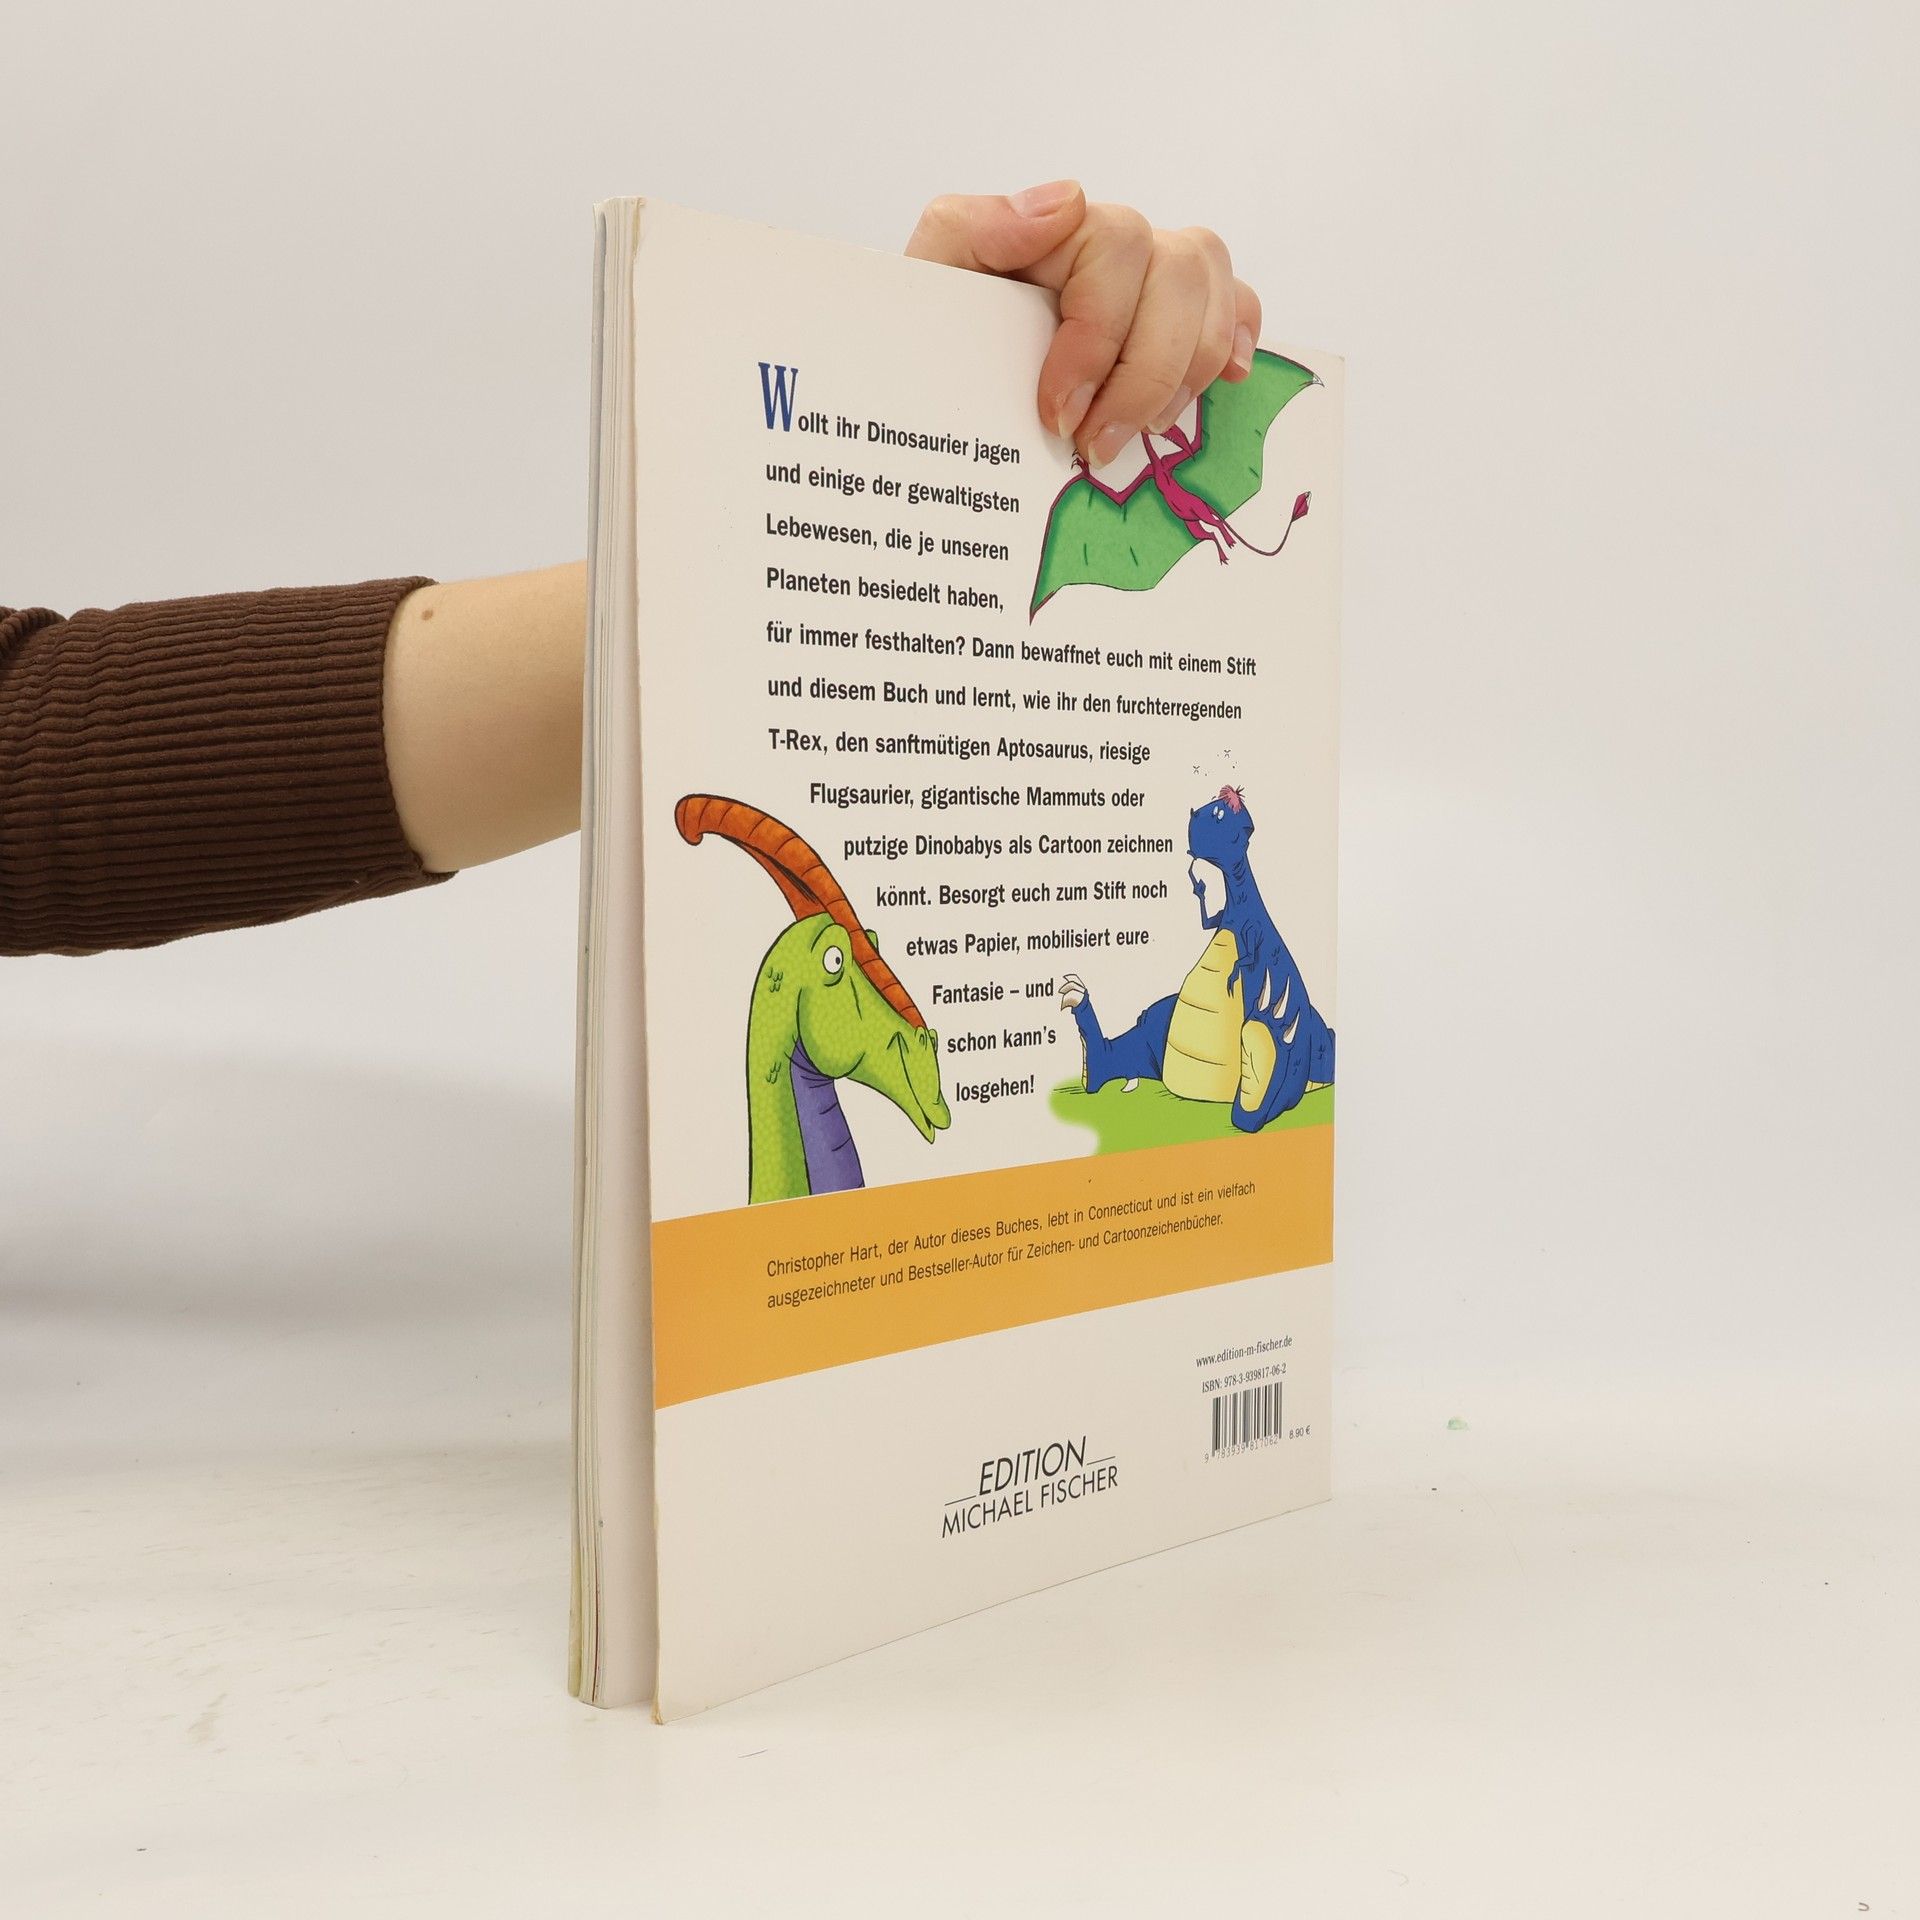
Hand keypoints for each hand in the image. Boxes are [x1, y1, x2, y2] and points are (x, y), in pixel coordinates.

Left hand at [906, 181, 1262, 468]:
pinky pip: (1238, 305)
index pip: (1115, 251)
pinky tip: (1220, 382)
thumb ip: (974, 228)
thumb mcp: (929, 280)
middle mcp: (1118, 242)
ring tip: (1135, 434)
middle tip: (1096, 446)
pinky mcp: (1183, 314)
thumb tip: (1067, 202)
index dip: (1095, 340)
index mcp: (1060, 228)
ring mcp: (1155, 274)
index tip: (1055, 414)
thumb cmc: (937, 336)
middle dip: (1144, 374)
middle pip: (1180, 274)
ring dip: (1184, 375)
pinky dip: (1237, 340)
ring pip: (1214, 293)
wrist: (937, 383)